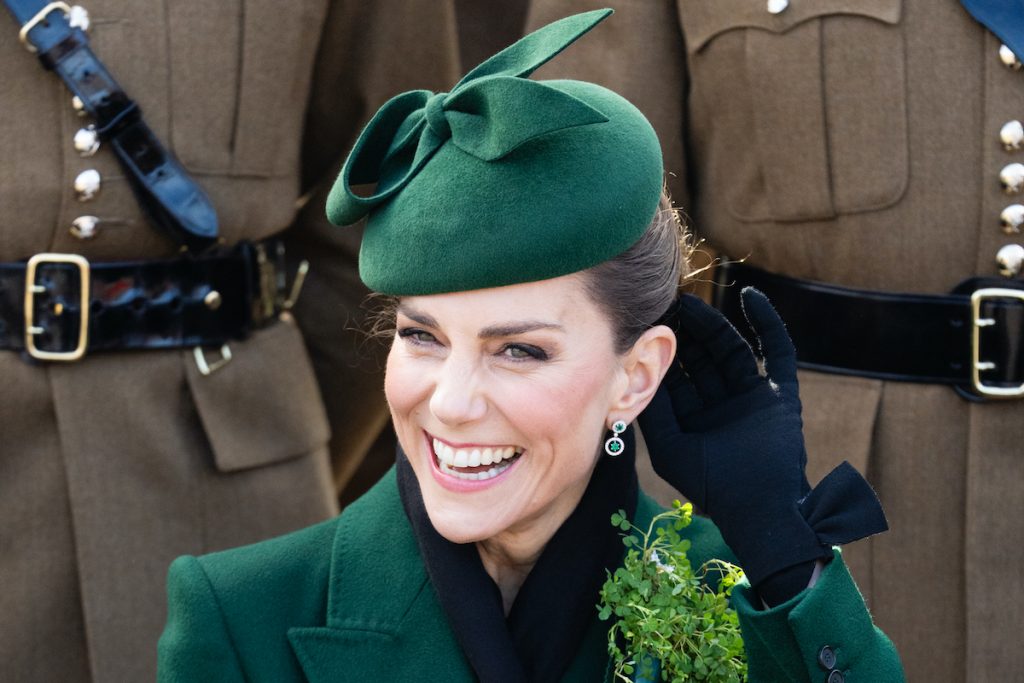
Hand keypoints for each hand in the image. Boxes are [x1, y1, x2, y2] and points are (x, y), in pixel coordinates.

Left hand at [638, 289, 885, 590]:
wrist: (759, 510)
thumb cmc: (710, 487)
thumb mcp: (670, 447)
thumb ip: (653, 413)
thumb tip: (630, 373)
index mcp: (694, 417)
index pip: (677, 374)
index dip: (663, 349)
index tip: (645, 320)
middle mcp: (721, 404)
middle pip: (702, 357)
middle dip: (685, 331)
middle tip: (665, 301)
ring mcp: (752, 398)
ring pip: (731, 349)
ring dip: (713, 324)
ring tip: (691, 301)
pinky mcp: (782, 396)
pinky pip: (778, 352)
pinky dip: (767, 324)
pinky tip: (750, 298)